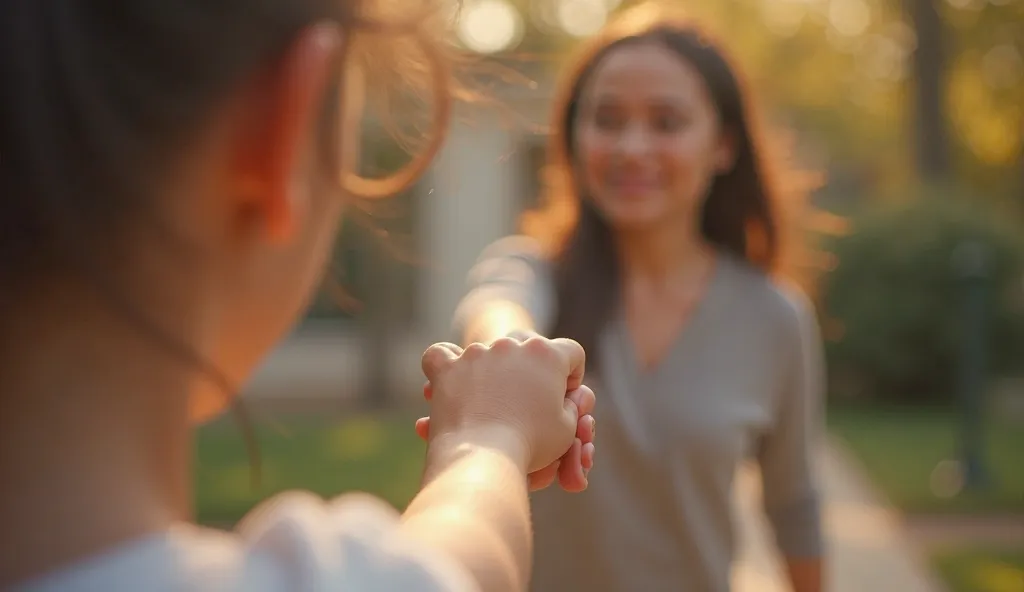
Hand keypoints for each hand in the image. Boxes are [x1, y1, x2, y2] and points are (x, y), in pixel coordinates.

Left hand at [418, 336, 592, 478]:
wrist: (486, 455)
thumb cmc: (532, 445)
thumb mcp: (567, 427)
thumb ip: (568, 404)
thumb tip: (565, 395)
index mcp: (548, 355)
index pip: (571, 352)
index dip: (571, 374)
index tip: (563, 395)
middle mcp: (513, 344)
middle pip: (528, 342)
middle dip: (532, 365)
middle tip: (529, 394)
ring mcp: (478, 352)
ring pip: (487, 348)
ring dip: (490, 368)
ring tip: (490, 399)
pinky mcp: (448, 368)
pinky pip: (440, 353)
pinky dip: (445, 362)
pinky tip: (449, 375)